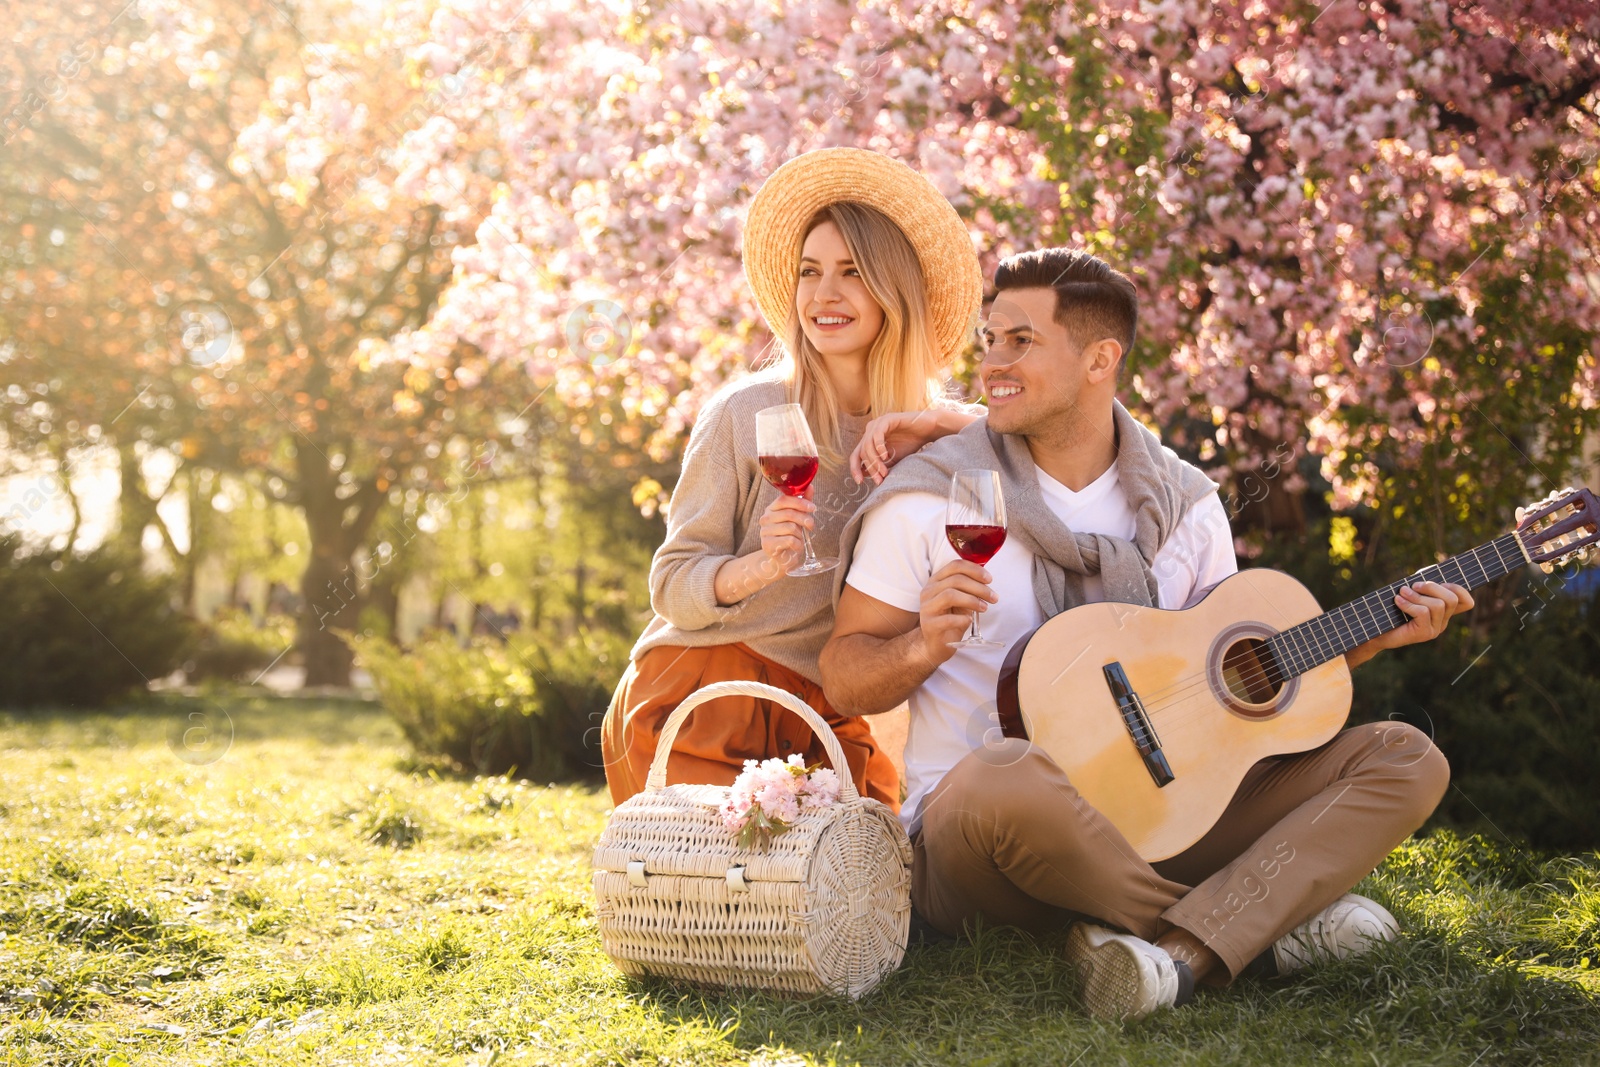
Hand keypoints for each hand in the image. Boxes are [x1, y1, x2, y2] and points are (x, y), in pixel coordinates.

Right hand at [756, 493, 814, 578]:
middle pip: (789, 513)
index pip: (784, 499)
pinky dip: (798, 544)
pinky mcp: (767, 545)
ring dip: (800, 534)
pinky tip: (796, 546)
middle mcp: (765, 518)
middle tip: (811, 526)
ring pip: (790, 527)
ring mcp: (764, 531)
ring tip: (800, 538)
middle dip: (805, 519)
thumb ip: (803, 502)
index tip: (813, 508)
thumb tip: (810, 486)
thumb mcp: (798, 517)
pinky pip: (789, 540)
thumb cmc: (790, 535)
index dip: (800, 502)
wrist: (783, 558)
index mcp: (771, 508)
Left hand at [849, 410, 951, 484]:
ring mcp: (878, 423)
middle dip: (870, 468)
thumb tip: (864, 475)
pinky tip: (886, 456)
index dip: (855, 469)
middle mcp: (870, 430)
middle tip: (879, 480)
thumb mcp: (892, 460)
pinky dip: (879, 447)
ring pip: (867, 445)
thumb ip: (878, 465)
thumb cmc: (910, 445)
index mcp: (869, 439)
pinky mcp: (887, 419)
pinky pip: (877, 434)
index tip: (860, 482)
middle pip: (861, 452)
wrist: (927, 431)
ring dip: (875, 461)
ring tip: (884, 472)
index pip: (856, 455)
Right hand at [917, 559, 995, 664]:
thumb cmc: (950, 619)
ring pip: (950, 595)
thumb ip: (969, 589)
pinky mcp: (929, 625)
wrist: (936, 644)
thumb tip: (986, 581)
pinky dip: (963, 619)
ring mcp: (927, 608)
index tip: (989, 579)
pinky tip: (970, 621)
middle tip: (993, 597)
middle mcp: (928, 591)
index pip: (955, 566)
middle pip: (955, 580)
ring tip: (984, 607)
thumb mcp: (960, 601)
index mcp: (936, 581)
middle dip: (979, 587)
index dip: (974, 570)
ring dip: (972, 600)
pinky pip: (948, 619)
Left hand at [1347, 580, 1475, 668]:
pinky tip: (1397, 601)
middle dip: (1432, 587)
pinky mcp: (1425, 634)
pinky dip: (1409, 604)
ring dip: (1417, 596)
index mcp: (1443, 612)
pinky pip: (1423, 612)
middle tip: (1413, 585)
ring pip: (1438, 605)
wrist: (1375, 632)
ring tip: (1401, 593)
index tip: (1441, 581)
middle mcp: (1443, 621)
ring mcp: (1435, 629)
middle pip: (1452, 599)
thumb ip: (1422, 584)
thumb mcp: (1410, 593)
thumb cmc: (1391, 609)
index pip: (1466, 602)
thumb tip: (1432, 570)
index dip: (1459, 589)